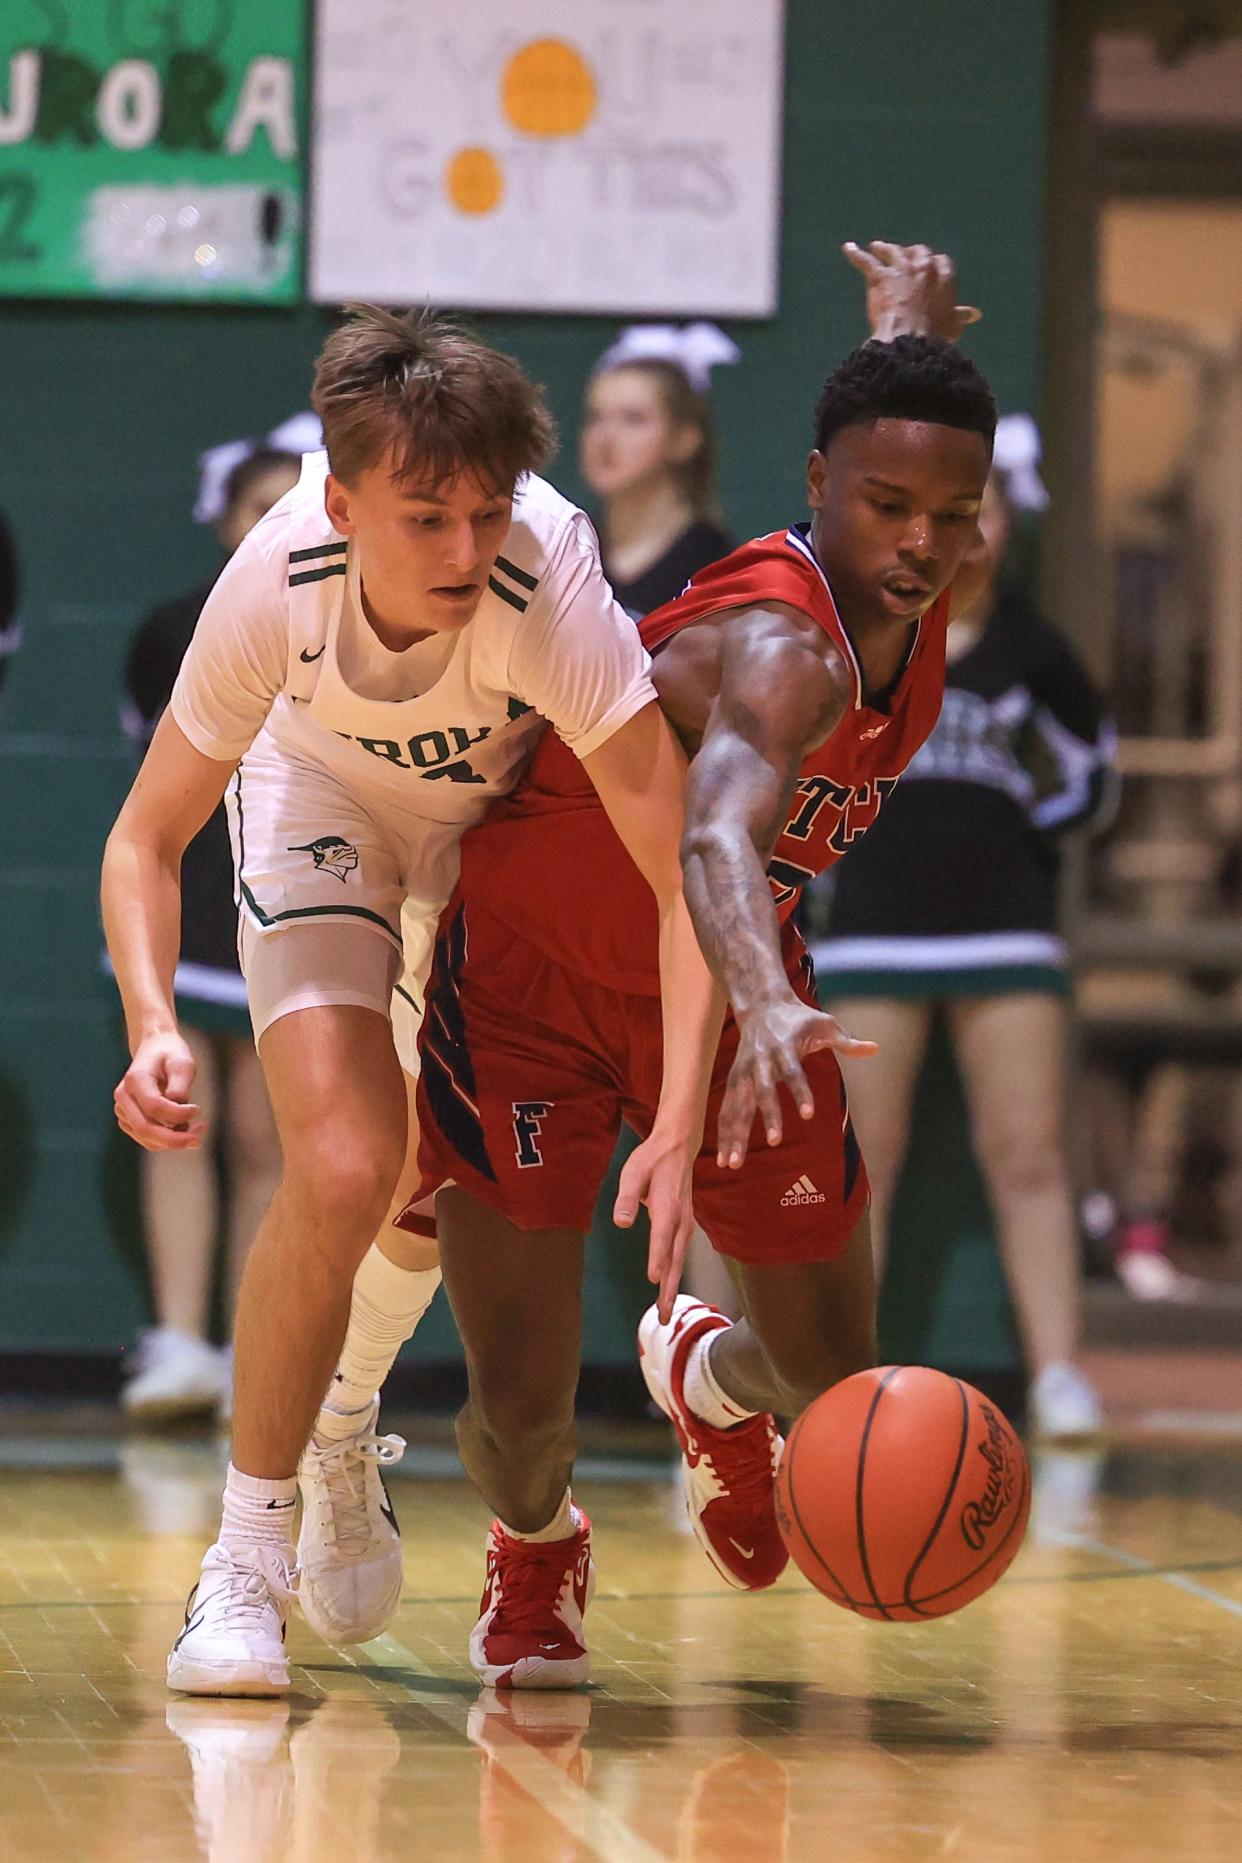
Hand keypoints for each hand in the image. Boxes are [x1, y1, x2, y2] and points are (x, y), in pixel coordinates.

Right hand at [113, 1030, 205, 1151]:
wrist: (155, 1049)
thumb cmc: (171, 1055)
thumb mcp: (183, 1063)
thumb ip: (180, 1086)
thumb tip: (178, 1108)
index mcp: (135, 1079)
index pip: (154, 1106)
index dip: (178, 1114)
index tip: (198, 1110)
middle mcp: (123, 1096)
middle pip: (145, 1128)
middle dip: (175, 1138)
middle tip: (200, 1138)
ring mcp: (123, 1110)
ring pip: (146, 1139)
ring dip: (173, 1141)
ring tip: (197, 1132)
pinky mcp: (128, 1120)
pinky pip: (147, 1140)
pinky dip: (167, 1141)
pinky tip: (184, 1131)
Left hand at [613, 1124, 697, 1322]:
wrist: (677, 1147)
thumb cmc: (651, 1160)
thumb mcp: (632, 1172)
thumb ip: (626, 1198)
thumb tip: (620, 1223)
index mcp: (667, 1206)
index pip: (661, 1236)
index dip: (657, 1258)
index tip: (654, 1279)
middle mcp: (680, 1220)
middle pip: (675, 1259)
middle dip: (669, 1289)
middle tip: (664, 1317)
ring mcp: (684, 1224)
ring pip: (679, 1261)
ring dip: (673, 1287)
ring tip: (666, 1313)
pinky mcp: (684, 1226)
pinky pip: (679, 1255)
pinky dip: (675, 1274)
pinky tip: (668, 1289)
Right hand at [717, 1000, 876, 1168]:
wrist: (762, 1005)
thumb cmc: (799, 1019)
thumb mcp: (825, 1024)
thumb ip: (847, 1041)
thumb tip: (875, 1048)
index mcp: (784, 1047)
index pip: (793, 1072)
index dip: (801, 1092)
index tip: (809, 1115)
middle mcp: (760, 1061)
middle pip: (763, 1092)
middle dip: (769, 1117)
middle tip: (775, 1142)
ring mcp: (744, 1072)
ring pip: (738, 1106)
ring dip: (735, 1134)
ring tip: (735, 1164)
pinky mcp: (735, 1081)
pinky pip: (727, 1110)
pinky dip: (724, 1134)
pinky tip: (724, 1159)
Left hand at [843, 240, 981, 343]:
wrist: (909, 343)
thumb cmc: (934, 338)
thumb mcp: (952, 326)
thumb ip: (960, 315)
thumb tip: (973, 314)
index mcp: (944, 277)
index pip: (940, 262)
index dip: (933, 264)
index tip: (929, 267)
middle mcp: (923, 267)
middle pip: (917, 252)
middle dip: (911, 253)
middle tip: (904, 255)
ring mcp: (901, 269)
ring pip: (892, 252)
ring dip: (885, 248)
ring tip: (878, 247)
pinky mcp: (880, 277)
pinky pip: (866, 262)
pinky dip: (856, 254)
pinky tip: (848, 248)